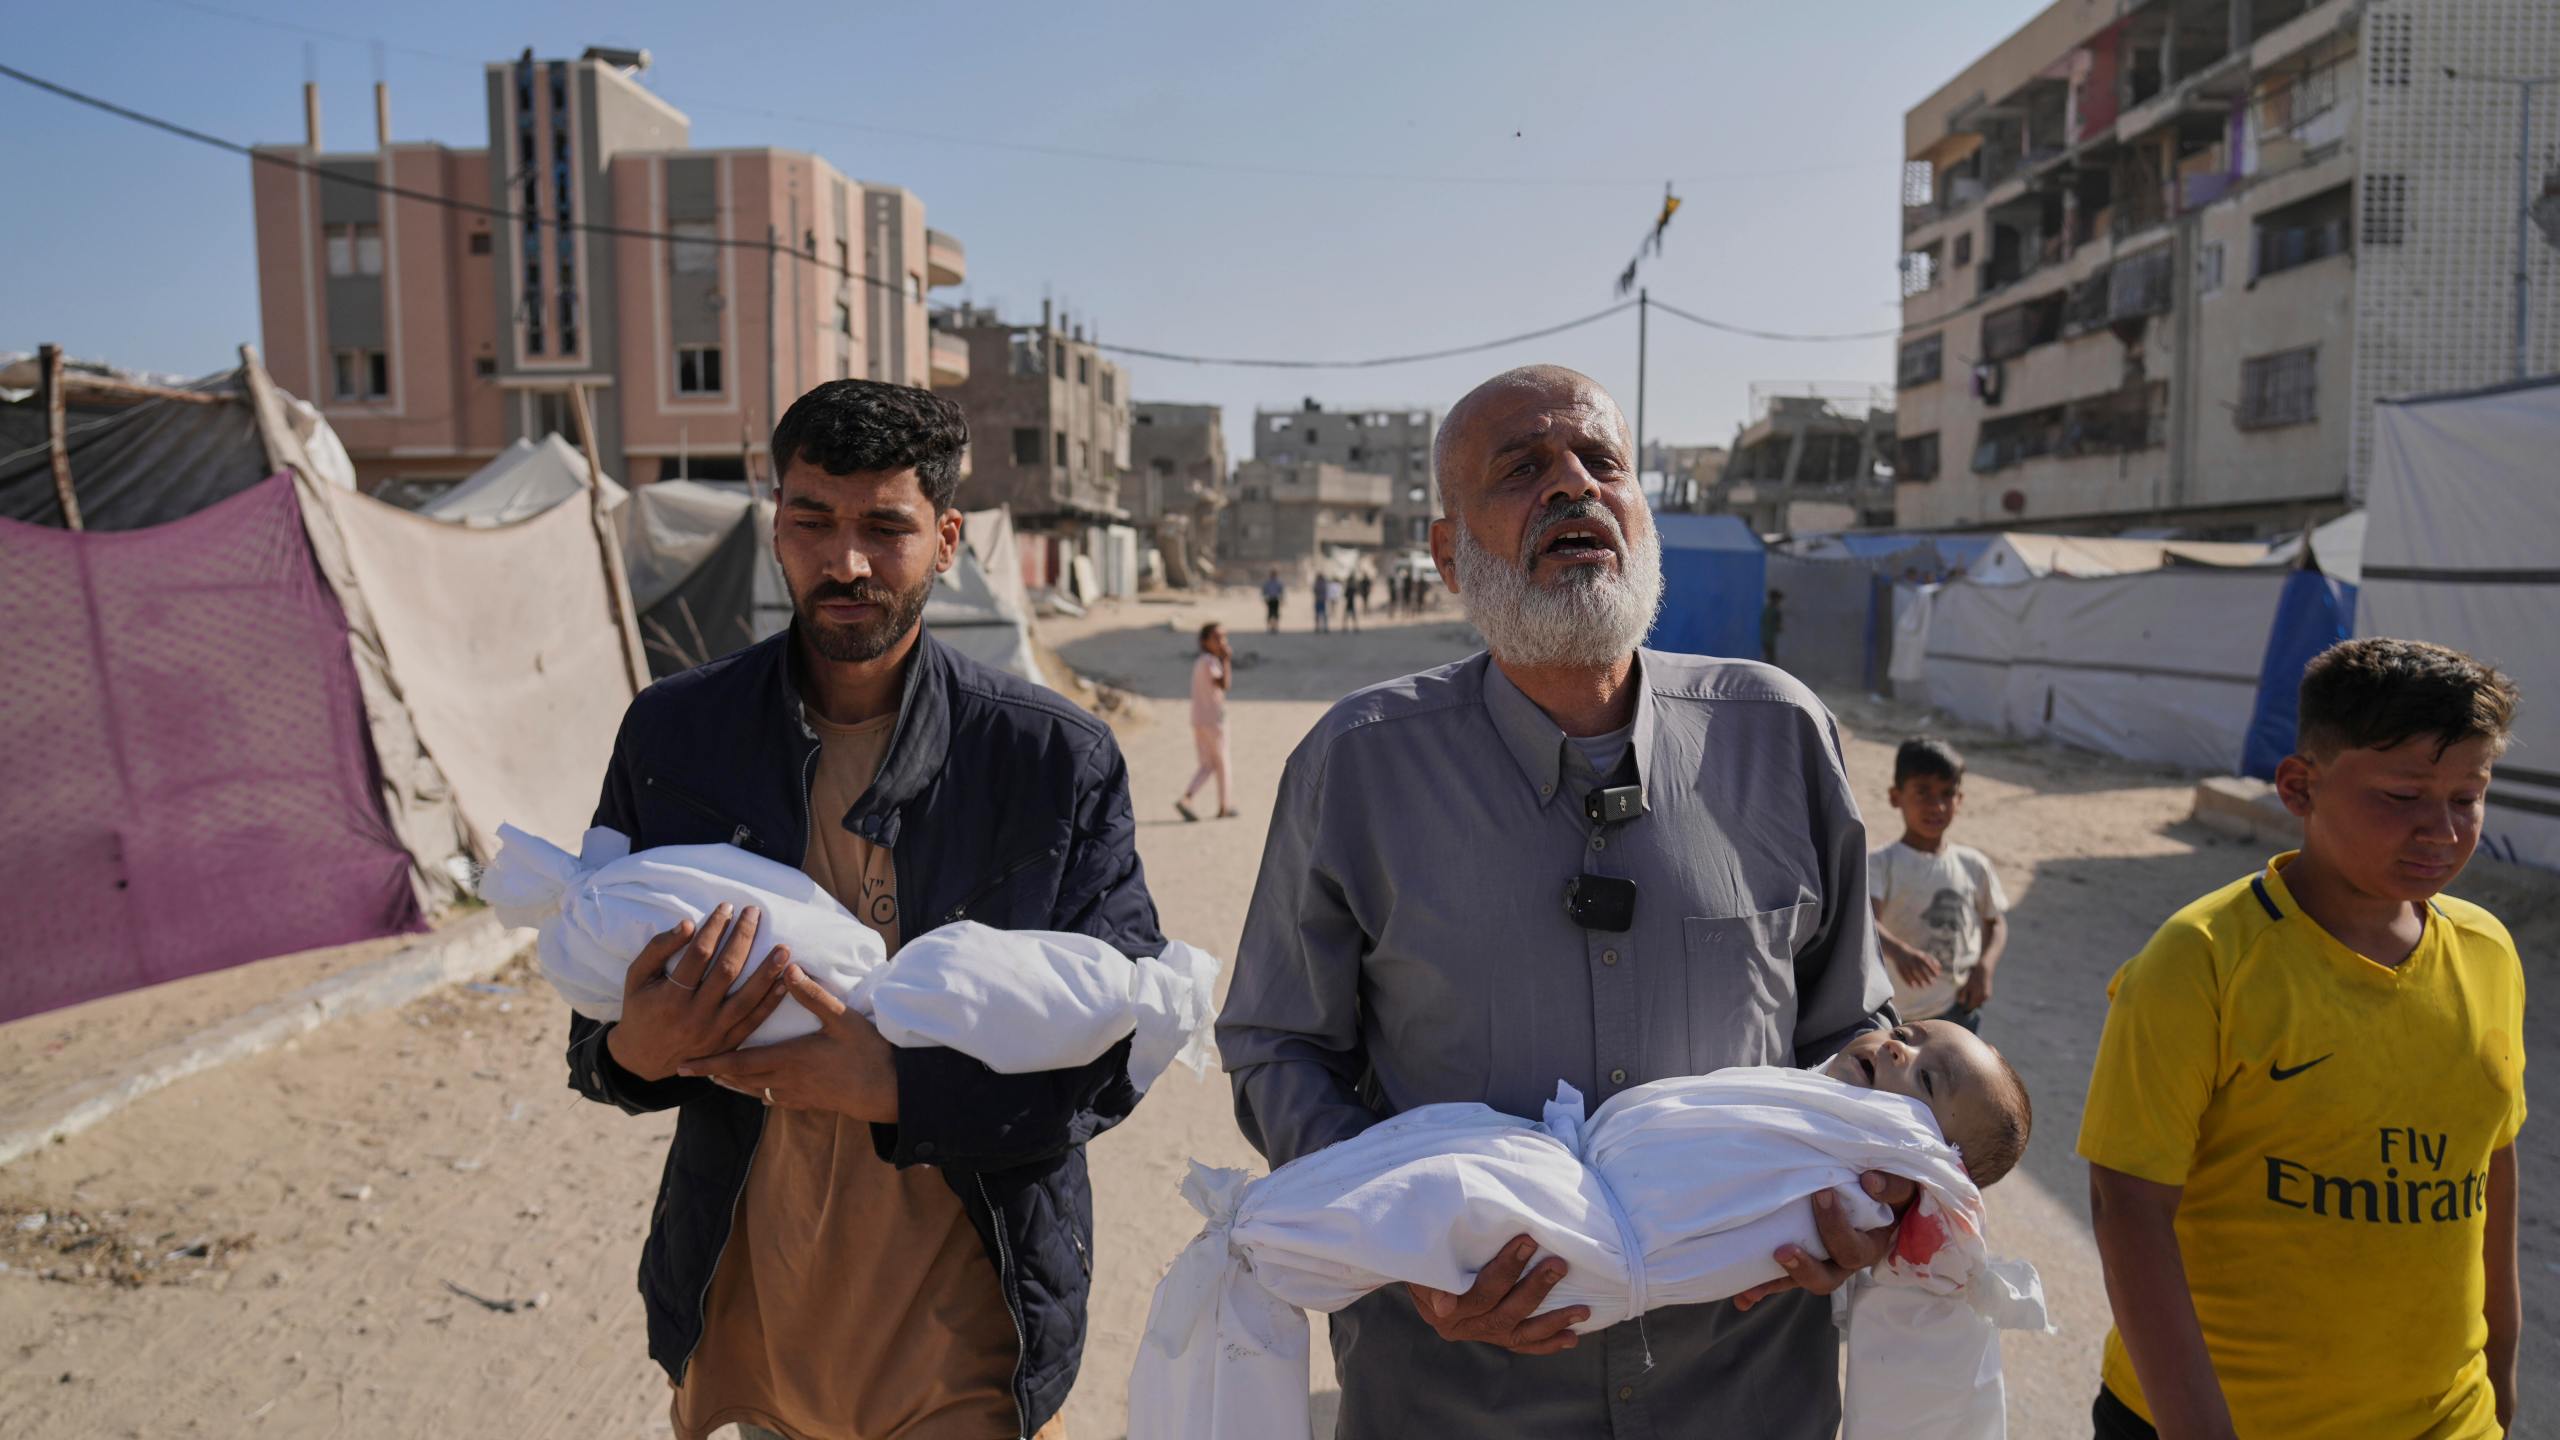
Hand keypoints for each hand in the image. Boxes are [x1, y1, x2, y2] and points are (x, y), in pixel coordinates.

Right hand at [604, 905, 793, 1082]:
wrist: (644, 1057)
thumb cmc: (640, 1009)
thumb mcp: (637, 977)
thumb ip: (658, 949)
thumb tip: (688, 924)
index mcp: (670, 997)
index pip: (698, 954)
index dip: (714, 928)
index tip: (726, 907)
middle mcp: (694, 1016)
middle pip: (726, 971)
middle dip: (743, 939)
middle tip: (754, 913)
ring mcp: (713, 1032)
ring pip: (746, 999)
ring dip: (767, 972)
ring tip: (783, 948)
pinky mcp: (727, 1044)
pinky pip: (753, 1022)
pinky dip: (770, 1002)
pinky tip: (784, 982)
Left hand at [678, 967, 899, 1122]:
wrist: (886, 1091)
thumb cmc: (866, 1053)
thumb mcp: (842, 1019)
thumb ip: (812, 995)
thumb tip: (788, 968)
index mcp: (788, 1058)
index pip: (737, 1063)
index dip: (708, 1063)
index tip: (683, 1065)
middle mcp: (784, 1080)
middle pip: (738, 1079)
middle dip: (711, 1073)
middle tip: (686, 1069)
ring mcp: (795, 1094)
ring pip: (752, 1090)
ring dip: (730, 1083)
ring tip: (712, 1076)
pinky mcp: (806, 1101)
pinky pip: (770, 1098)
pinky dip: (753, 1091)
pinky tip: (753, 1087)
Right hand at [1405, 1235, 1587, 1355]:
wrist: (1423, 1265)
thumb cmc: (1426, 1252)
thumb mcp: (1423, 1257)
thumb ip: (1433, 1275)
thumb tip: (1446, 1306)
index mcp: (1442, 1310)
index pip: (1480, 1293)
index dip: (1506, 1269)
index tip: (1528, 1241)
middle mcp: (1462, 1328)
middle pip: (1504, 1312)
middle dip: (1535, 1287)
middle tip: (1559, 1263)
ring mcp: (1480, 1334)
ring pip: (1519, 1332)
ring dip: (1553, 1321)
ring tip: (1581, 1310)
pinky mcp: (1495, 1336)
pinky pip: (1524, 1343)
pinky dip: (1548, 1342)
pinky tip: (1572, 1337)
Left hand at [1732, 1172, 1917, 1309]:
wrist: (1884, 1198)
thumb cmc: (1892, 1192)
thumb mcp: (1900, 1187)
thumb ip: (1891, 1185)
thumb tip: (1869, 1181)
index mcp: (1869, 1246)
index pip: (1853, 1248)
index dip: (1836, 1227)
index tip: (1822, 1193)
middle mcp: (1846, 1262)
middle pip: (1827, 1278)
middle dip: (1804, 1266)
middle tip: (1782, 1249)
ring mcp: (1823, 1263)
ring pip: (1802, 1282)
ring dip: (1776, 1284)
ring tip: (1750, 1289)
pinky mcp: (1804, 1258)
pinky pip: (1783, 1278)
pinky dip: (1763, 1286)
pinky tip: (1742, 1299)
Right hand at [1888, 945, 1940, 988]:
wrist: (1898, 951)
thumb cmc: (1914, 955)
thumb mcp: (1923, 955)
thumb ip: (1932, 961)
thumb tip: (1940, 968)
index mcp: (1918, 956)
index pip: (1926, 964)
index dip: (1932, 970)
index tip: (1937, 975)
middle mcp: (1911, 960)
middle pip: (1919, 970)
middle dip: (1925, 977)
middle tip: (1931, 984)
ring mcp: (1904, 964)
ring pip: (1911, 974)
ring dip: (1917, 980)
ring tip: (1922, 986)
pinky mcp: (1899, 968)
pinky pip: (1903, 976)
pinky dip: (1908, 981)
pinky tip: (1913, 986)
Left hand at [1956, 965, 1993, 1009]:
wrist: (1984, 970)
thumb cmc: (1973, 977)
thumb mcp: (1965, 986)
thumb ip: (1962, 995)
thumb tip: (1961, 1003)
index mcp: (1977, 998)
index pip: (1970, 1008)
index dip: (1965, 1008)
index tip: (1962, 1008)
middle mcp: (1983, 999)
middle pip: (1975, 1006)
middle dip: (1970, 1004)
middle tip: (1964, 1000)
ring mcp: (1987, 997)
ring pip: (1979, 1003)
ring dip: (1974, 1001)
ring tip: (1970, 994)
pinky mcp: (1988, 994)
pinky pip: (1982, 999)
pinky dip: (1978, 998)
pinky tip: (1975, 992)